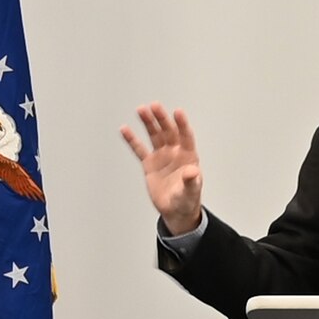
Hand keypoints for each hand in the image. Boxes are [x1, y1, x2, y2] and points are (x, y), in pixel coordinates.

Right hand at [121, 103, 203, 236]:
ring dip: (148, 122)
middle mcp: (175, 152)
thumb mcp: (191, 192)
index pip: (185, 136)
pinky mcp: (149, 164)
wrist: (175, 211)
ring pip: (154, 135)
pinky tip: (125, 129)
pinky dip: (132, 140)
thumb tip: (193, 172)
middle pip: (168, 131)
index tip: (177, 112)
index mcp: (188, 156)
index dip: (182, 124)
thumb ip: (192, 181)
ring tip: (141, 110)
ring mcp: (162, 156)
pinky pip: (139, 149)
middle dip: (161, 118)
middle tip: (154, 106)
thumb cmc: (187, 200)